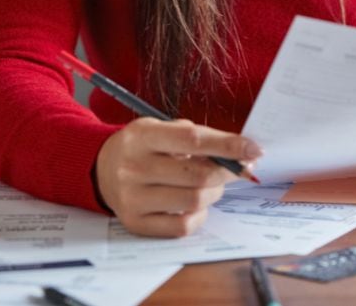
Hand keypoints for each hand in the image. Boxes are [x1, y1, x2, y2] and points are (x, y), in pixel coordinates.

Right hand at [94, 118, 261, 236]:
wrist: (102, 169)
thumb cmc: (142, 147)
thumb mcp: (160, 128)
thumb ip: (196, 136)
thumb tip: (240, 152)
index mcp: (142, 137)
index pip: (192, 139)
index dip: (228, 144)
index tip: (254, 149)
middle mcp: (133, 168)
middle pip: (198, 175)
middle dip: (227, 171)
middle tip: (236, 168)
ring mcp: (133, 199)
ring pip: (194, 201)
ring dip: (213, 192)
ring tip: (209, 183)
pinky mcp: (136, 223)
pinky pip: (183, 226)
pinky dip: (199, 215)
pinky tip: (194, 204)